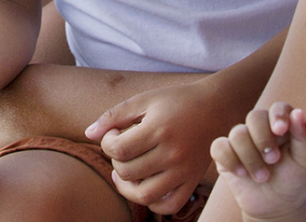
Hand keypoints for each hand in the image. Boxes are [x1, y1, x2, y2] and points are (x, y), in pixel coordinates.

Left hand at [86, 77, 223, 214]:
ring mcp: (184, 171)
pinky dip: (152, 202)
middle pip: (128, 172)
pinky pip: (169, 205)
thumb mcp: (143, 100)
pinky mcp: (193, 181)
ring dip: (127, 186)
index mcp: (158, 130)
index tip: (114, 133)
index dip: (107, 143)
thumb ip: (113, 115)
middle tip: (121, 147)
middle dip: (115, 161)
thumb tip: (89, 134)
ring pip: (145, 195)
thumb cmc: (176, 100)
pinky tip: (143, 185)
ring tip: (124, 171)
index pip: (118, 150)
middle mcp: (172, 155)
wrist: (216, 107)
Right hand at [209, 104, 305, 221]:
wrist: (276, 205)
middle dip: (263, 139)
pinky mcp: (224, 152)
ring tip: (262, 177)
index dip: (277, 115)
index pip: (279, 107)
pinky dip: (231, 161)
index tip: (280, 130)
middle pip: (255, 116)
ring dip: (251, 158)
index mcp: (282, 125)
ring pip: (238, 134)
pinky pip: (219, 147)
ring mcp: (240, 138)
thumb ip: (305, 137)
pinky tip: (242, 174)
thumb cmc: (294, 180)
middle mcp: (260, 128)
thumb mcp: (305, 161)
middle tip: (273, 160)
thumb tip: (299, 112)